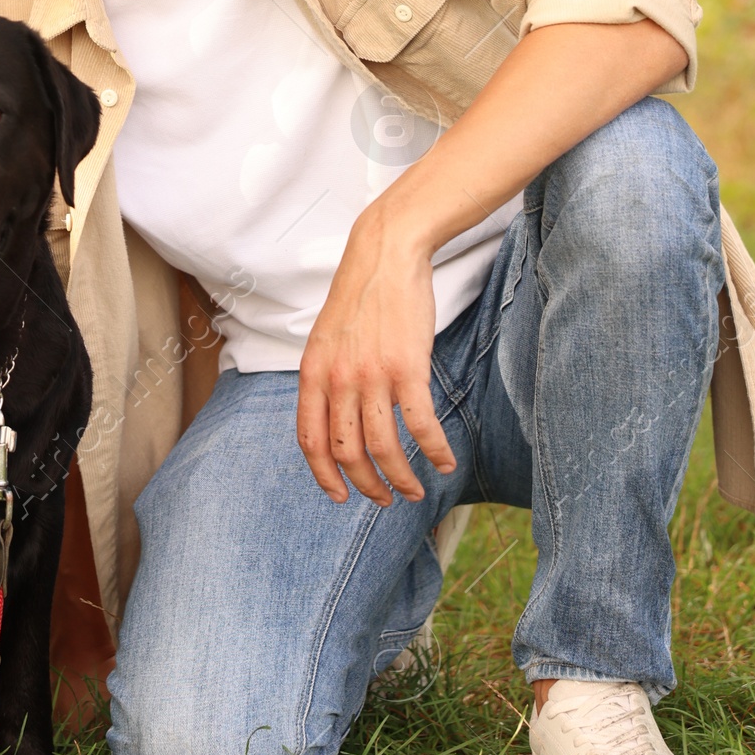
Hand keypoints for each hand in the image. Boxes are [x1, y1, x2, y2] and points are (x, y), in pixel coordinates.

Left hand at [296, 190, 454, 504]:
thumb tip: (333, 418)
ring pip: (383, 448)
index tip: (340, 496)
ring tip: (415, 491)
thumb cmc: (360, 296)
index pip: (310, 440)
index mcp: (312, 373)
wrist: (385, 254)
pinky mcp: (407, 368)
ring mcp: (372, 375)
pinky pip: (421, 426)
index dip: (324, 476)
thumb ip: (326, 378)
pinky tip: (444, 463)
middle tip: (385, 499)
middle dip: (366, 486)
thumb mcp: (326, 339)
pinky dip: (434, 451)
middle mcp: (337, 379)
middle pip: (346, 452)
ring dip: (401, 478)